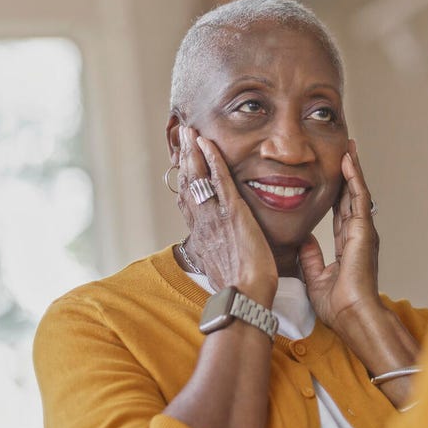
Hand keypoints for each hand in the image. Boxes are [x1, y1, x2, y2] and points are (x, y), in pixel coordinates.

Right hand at [176, 126, 277, 303]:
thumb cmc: (241, 288)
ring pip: (198, 178)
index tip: (181, 163)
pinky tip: (207, 143)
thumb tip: (222, 254)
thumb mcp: (222, 268)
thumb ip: (220, 255)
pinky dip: (212, 159)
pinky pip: (218, 180)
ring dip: (193, 151)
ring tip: (190, 131)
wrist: (245, 295)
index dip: (184, 179)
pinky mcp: (232, 213)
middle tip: (182, 136)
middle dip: (184, 158)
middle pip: (187, 184)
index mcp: (202, 235)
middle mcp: (202, 223)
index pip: (188, 201)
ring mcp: (215, 216)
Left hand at [299, 139, 381, 327]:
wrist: (352, 315)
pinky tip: (349, 161)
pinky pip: (359, 198)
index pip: (341, 212)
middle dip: (348, 174)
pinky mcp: (364, 230)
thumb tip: (304, 240)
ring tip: (349, 148)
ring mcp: (364, 231)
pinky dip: (354, 178)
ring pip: (357, 193)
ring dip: (353, 170)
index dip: (338, 192)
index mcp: (348, 245)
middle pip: (351, 197)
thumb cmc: (338, 305)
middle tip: (345, 151)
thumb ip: (311, 257)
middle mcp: (358, 235)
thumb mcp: (316, 277)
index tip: (333, 174)